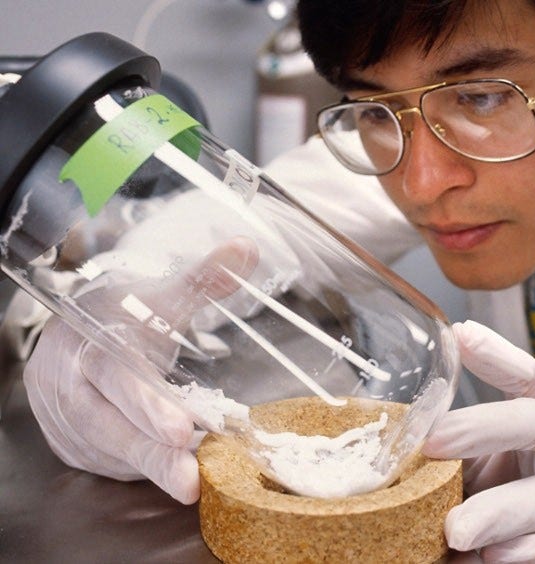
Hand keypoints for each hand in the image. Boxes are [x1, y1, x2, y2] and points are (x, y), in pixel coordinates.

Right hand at [24, 240, 256, 503]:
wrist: (74, 331)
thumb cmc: (122, 314)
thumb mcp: (160, 296)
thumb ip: (203, 278)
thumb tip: (247, 248)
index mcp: (89, 344)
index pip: (116, 378)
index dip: (147, 406)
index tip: (182, 431)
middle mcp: (68, 386)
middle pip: (110, 427)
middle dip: (153, 456)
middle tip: (191, 480)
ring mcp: (63, 419)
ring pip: (107, 452)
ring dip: (149, 468)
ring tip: (190, 479)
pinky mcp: (68, 443)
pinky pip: (103, 463)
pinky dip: (135, 468)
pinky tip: (165, 468)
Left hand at [423, 320, 534, 562]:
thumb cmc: (519, 484)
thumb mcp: (488, 458)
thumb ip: (456, 453)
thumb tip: (391, 457)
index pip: (527, 375)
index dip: (499, 355)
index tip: (462, 335)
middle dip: (486, 428)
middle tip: (435, 444)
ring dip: (501, 512)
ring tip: (456, 531)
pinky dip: (528, 552)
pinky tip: (494, 556)